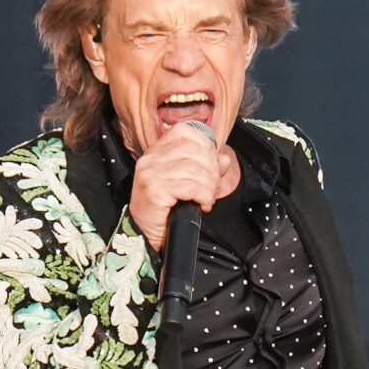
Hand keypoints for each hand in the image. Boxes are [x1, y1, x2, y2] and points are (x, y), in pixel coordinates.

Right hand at [128, 120, 238, 251]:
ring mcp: (151, 174)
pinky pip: (190, 186)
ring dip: (209, 186)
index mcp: (156, 153)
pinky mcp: (155, 190)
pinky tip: (202, 205)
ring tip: (208, 198)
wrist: (144, 236)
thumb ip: (205, 169)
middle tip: (213, 187)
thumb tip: (224, 159)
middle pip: (194, 150)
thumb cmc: (163, 211)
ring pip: (195, 169)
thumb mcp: (186, 185)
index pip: (185, 132)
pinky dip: (203, 195)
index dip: (205, 144)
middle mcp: (151, 159)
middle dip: (211, 169)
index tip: (212, 164)